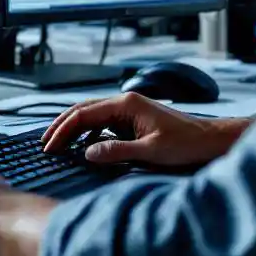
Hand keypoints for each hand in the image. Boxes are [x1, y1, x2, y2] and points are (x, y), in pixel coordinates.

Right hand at [41, 92, 246, 167]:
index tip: (49, 147)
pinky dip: (88, 133)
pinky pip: (103, 124)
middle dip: (61, 126)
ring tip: (57, 145)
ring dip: (73, 129)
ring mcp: (128, 110)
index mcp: (125, 104)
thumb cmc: (186, 144)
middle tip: (45, 144)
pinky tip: (83, 146)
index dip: (62, 131)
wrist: (210, 140)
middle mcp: (124, 102)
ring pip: (91, 116)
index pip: (83, 114)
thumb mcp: (151, 151)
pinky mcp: (133, 120)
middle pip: (82, 110)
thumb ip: (117, 151)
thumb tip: (87, 153)